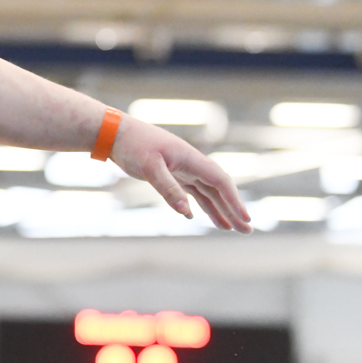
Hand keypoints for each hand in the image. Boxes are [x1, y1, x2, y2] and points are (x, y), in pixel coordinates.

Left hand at [109, 116, 251, 232]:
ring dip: (219, 210)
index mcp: (191, 158)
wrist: (114, 132)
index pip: (220, 181)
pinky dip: (197, 204)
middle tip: (247, 231)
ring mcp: (181, 168)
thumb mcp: (149, 167)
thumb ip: (168, 188)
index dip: (234, 201)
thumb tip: (186, 213)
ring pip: (206, 192)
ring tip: (230, 229)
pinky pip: (190, 191)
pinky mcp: (170, 172)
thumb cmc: (132, 145)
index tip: (245, 218)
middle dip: (233, 210)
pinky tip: (197, 217)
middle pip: (218, 189)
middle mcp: (191, 163)